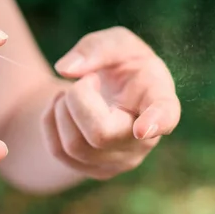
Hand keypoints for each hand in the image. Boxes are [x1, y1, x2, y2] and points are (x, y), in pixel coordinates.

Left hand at [43, 26, 179, 179]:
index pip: (164, 114)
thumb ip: (96, 48)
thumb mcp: (115, 42)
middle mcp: (145, 139)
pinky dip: (50, 122)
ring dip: (62, 109)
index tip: (143, 129)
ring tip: (75, 91)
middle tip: (87, 80)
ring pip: (74, 146)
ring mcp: (122, 161)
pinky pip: (58, 152)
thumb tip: (66, 70)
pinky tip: (64, 108)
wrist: (110, 92)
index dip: (155, 122)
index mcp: (158, 98)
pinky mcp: (97, 171)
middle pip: (100, 134)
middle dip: (77, 98)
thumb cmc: (120, 65)